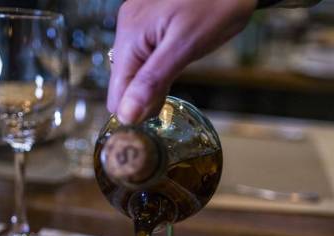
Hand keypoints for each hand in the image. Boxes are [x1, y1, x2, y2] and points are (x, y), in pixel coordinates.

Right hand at [107, 0, 256, 123]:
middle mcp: (128, 27)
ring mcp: (138, 23)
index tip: (154, 126)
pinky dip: (156, 70)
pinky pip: (145, 56)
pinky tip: (174, 67)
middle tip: (169, 105)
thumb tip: (127, 115)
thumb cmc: (217, 3)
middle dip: (142, 99)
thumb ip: (154, 80)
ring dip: (151, 86)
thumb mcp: (186, 45)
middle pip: (123, 82)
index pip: (116, 92)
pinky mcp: (150, 22)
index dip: (133, 113)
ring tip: (175, 83)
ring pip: (134, 71)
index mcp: (131, 34)